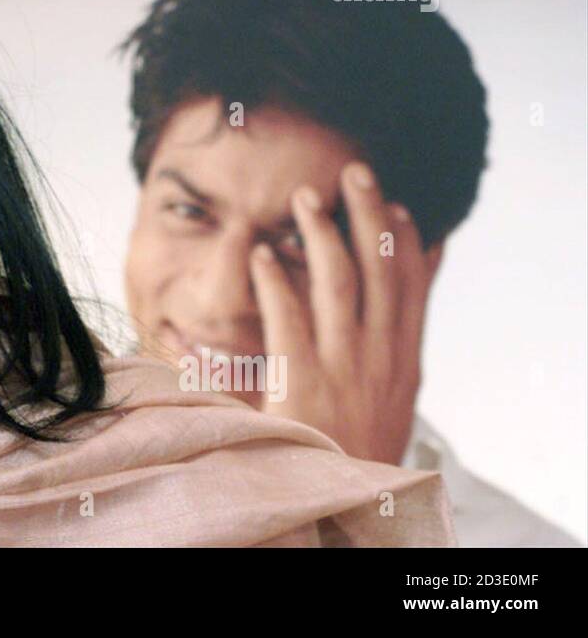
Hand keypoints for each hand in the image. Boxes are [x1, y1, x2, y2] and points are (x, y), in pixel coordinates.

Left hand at [250, 161, 432, 463]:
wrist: (341, 503)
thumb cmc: (356, 451)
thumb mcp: (391, 402)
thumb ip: (387, 353)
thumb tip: (387, 313)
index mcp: (404, 364)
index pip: (413, 290)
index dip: (409, 244)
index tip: (402, 205)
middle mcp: (380, 359)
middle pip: (381, 273)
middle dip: (370, 217)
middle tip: (355, 172)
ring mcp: (344, 369)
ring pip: (338, 285)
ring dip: (322, 234)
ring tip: (305, 197)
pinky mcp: (304, 383)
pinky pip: (289, 319)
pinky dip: (276, 281)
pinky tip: (260, 252)